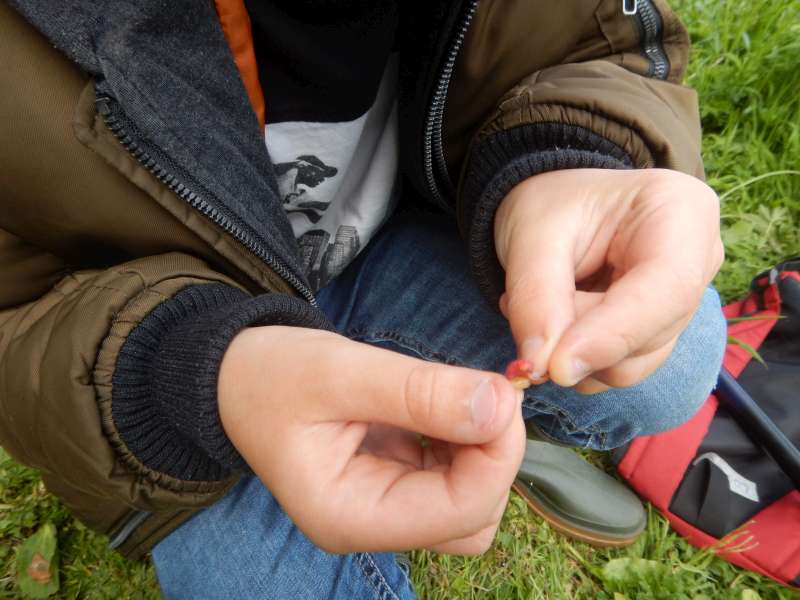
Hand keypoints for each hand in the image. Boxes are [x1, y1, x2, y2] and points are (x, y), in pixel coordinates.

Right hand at [218, 326, 525, 553]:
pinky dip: (463, 440)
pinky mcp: (392, 484)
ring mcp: (382, 508)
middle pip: (472, 516)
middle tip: (483, 390)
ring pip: (470, 501)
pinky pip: (450, 476)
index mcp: (348, 514)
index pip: (460, 511)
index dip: (498, 455)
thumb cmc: (271, 374)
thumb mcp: (340, 372)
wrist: (234, 375)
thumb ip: (420, 391)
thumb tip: (502, 404)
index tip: (504, 393)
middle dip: (492, 455)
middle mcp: (369, 525)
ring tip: (457, 393)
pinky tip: (443, 403)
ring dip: (480, 448)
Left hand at [494, 168, 722, 392]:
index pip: (668, 291)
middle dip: (579, 341)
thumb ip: (535, 299)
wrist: (552, 202)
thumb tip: (540, 366)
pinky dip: (576, 357)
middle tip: (526, 309)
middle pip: (651, 335)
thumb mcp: (531, 236)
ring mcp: (682, 301)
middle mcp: (698, 260)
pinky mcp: (658, 331)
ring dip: (573, 351)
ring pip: (633, 362)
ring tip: (540, 303)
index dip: (612, 336)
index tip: (557, 367)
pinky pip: (617, 367)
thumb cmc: (549, 204)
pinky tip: (556, 319)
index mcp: (683, 212)